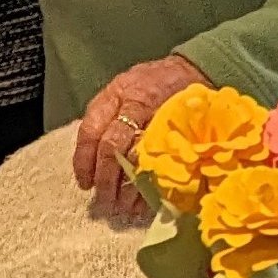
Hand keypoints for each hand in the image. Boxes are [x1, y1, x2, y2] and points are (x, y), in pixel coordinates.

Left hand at [70, 55, 202, 225]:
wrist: (194, 70)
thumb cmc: (152, 83)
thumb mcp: (122, 88)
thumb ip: (105, 115)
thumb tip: (89, 156)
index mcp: (116, 95)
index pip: (91, 130)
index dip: (84, 160)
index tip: (85, 183)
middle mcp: (135, 105)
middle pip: (112, 147)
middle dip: (105, 179)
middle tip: (104, 201)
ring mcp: (159, 118)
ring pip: (136, 159)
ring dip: (128, 188)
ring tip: (123, 207)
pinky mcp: (178, 131)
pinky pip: (162, 164)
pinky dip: (152, 186)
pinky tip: (146, 202)